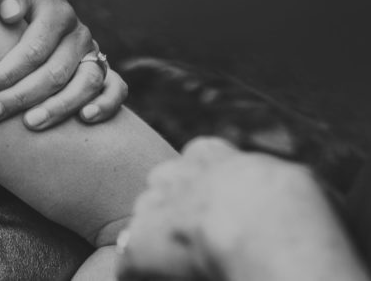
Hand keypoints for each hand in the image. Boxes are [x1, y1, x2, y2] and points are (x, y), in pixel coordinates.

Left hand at [0, 0, 127, 129]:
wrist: (35, 2)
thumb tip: (10, 14)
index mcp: (57, 11)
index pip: (32, 49)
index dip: (5, 72)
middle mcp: (79, 33)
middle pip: (54, 72)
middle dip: (20, 96)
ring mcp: (94, 53)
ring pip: (85, 84)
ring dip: (58, 108)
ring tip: (29, 124)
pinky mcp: (104, 69)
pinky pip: (117, 89)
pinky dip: (106, 105)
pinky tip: (85, 119)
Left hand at [117, 138, 369, 280]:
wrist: (265, 230)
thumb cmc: (293, 209)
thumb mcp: (292, 180)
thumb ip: (270, 183)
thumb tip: (277, 197)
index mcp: (210, 154)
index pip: (200, 157)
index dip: (210, 185)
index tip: (224, 207)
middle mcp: (174, 175)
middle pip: (165, 185)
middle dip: (177, 208)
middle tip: (202, 240)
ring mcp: (152, 208)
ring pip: (146, 221)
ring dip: (160, 242)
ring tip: (186, 265)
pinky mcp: (137, 244)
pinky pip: (129, 262)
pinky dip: (143, 273)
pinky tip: (156, 279)